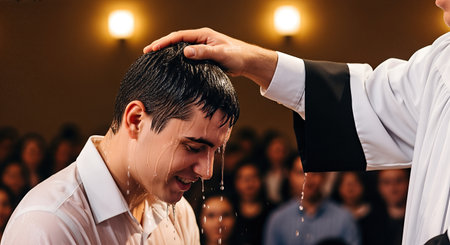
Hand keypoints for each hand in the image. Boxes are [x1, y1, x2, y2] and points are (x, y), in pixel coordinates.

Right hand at [144, 28, 276, 88]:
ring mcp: (202, 48)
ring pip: (181, 49)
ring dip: (168, 53)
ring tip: (154, 59)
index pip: (178, 36)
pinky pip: (188, 57)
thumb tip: (185, 52)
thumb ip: (203, 53)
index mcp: (203, 35)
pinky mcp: (205, 57)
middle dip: (161, 46)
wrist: (249, 61)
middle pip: (176, 41)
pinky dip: (178, 60)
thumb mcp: (220, 54)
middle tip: (146, 53)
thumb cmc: (238, 56)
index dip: (164, 42)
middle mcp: (201, 40)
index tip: (152, 48)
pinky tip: (171, 67)